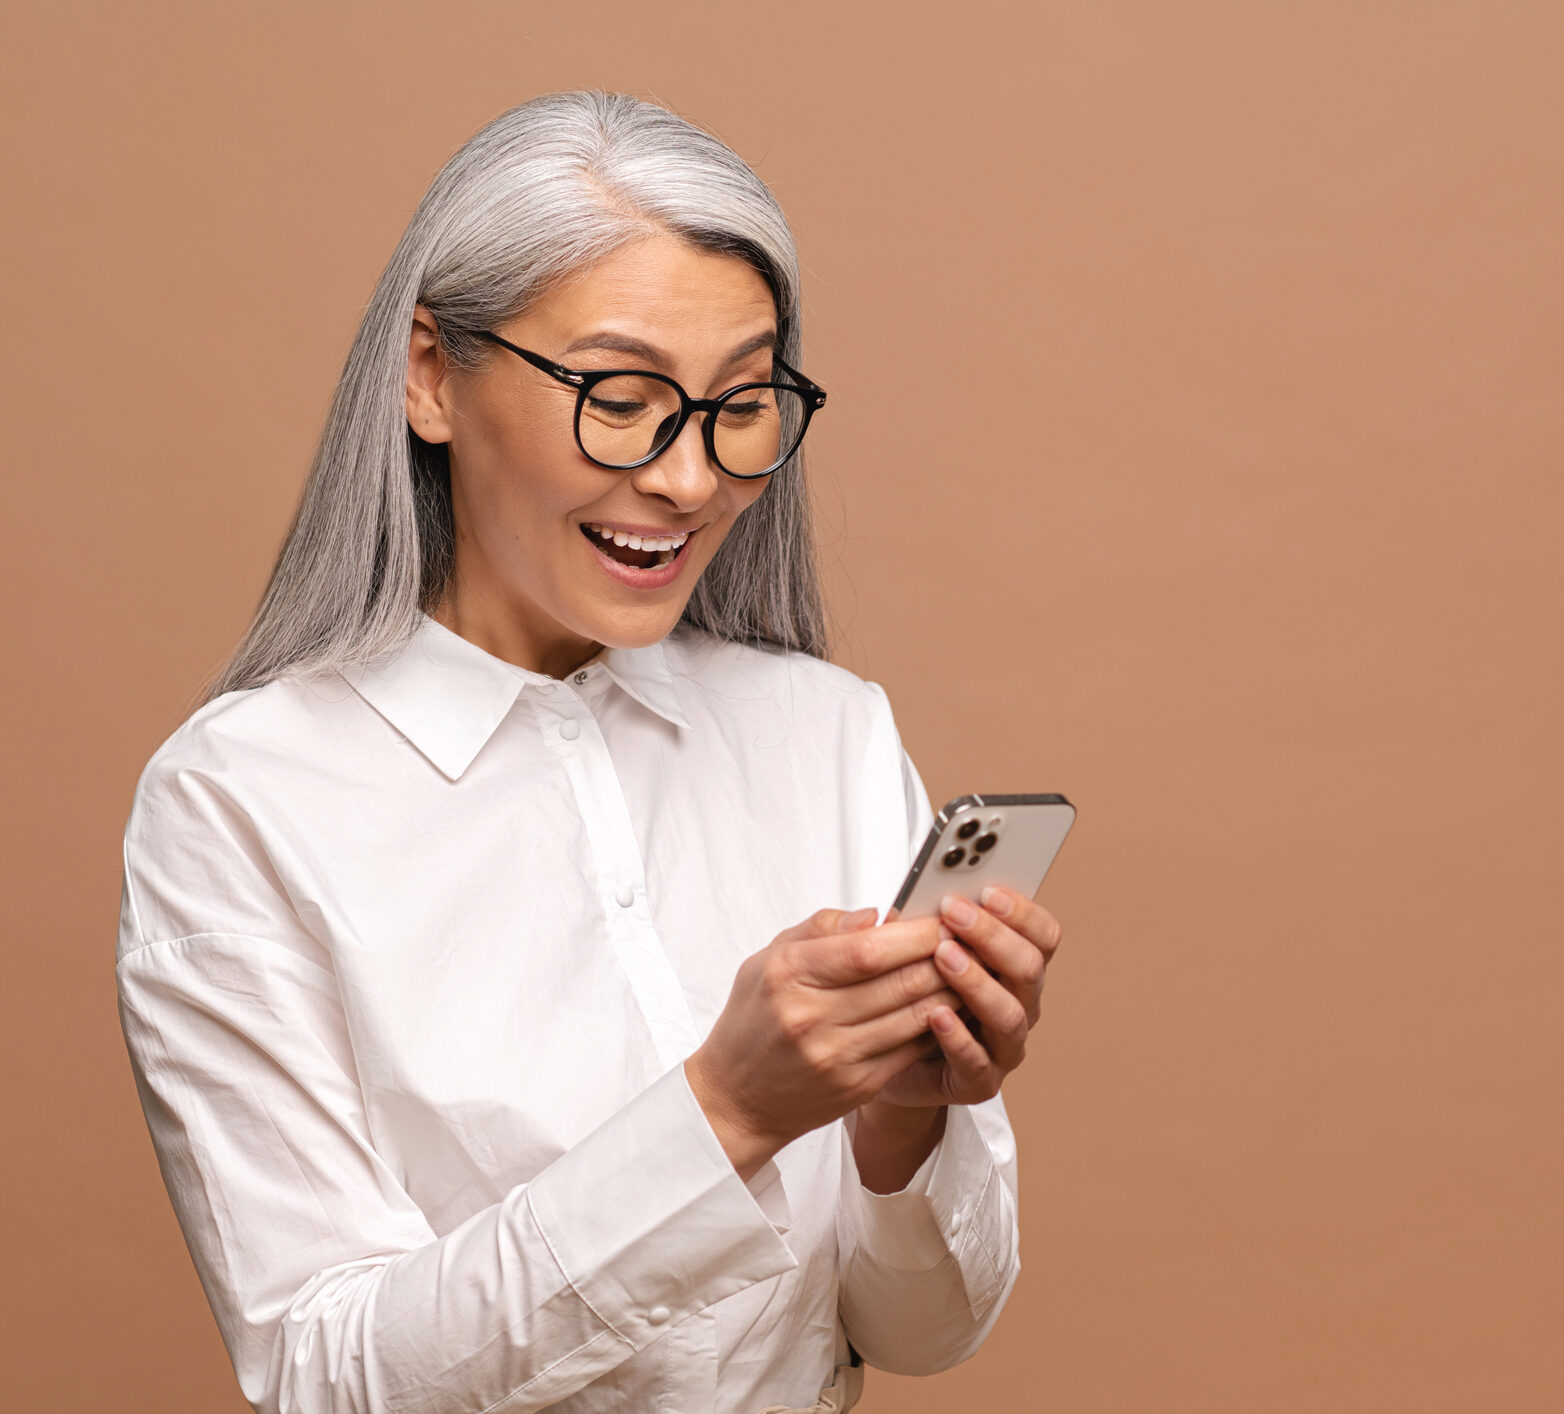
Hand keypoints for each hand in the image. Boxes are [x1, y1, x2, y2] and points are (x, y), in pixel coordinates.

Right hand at [685, 908, 962, 1179]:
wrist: (736, 1097)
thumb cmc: (753, 1019)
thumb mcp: (769, 959)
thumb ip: (821, 929)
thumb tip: (875, 915)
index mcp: (789, 975)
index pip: (867, 949)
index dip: (913, 932)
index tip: (940, 918)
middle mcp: (812, 1017)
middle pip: (899, 981)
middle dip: (944, 956)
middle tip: (968, 938)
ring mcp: (837, 1056)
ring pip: (914, 1016)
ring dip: (951, 989)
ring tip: (969, 968)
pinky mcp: (857, 1085)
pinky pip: (911, 1049)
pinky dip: (938, 1024)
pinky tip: (950, 1006)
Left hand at [865, 885, 1061, 1111]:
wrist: (886, 1057)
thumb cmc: (908, 994)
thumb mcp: (914, 949)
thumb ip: (921, 923)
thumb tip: (911, 897)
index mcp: (1015, 967)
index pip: (1043, 935)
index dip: (1022, 911)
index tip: (988, 890)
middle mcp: (1020, 1004)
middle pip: (1030, 968)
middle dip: (993, 936)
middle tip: (955, 913)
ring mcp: (1004, 1046)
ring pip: (1009, 1014)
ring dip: (978, 981)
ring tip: (944, 957)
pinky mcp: (979, 1081)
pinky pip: (976, 1061)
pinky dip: (958, 1037)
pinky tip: (936, 1014)